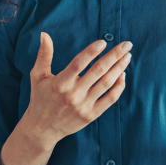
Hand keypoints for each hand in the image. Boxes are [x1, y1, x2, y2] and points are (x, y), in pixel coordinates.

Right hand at [22, 32, 131, 146]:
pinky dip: (119, 86)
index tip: (103, 42)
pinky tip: (123, 75)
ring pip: (106, 83)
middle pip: (98, 71)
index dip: (91, 51)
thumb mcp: (38, 76)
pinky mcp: (91, 115)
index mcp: (60, 83)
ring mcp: (83, 106)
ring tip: (127, 56)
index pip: (79, 63)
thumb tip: (44, 34)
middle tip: (126, 45)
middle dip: (114, 56)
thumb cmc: (40, 98)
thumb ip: (43, 55)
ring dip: (119, 68)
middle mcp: (73, 94)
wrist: (42, 129)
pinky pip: (110, 99)